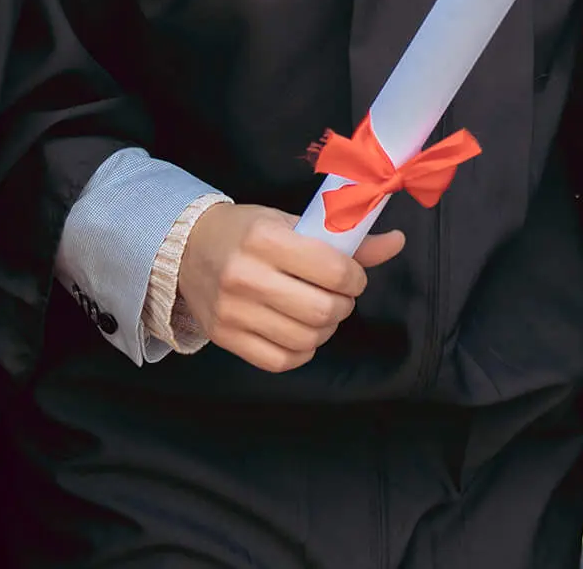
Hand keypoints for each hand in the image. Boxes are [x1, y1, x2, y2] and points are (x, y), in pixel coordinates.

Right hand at [175, 205, 405, 372]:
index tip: (352, 276)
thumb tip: (396, 242)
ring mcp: (233, 311)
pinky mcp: (225, 337)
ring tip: (320, 313)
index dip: (355, 278)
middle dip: (343, 306)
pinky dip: (301, 352)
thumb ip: (344, 238)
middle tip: (339, 296)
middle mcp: (246, 276)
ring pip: (305, 340)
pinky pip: (280, 361)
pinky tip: (300, 333)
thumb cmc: (247, 232)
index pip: (333, 270)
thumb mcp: (292, 222)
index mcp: (266, 239)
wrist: (187, 248)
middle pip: (322, 310)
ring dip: (325, 330)